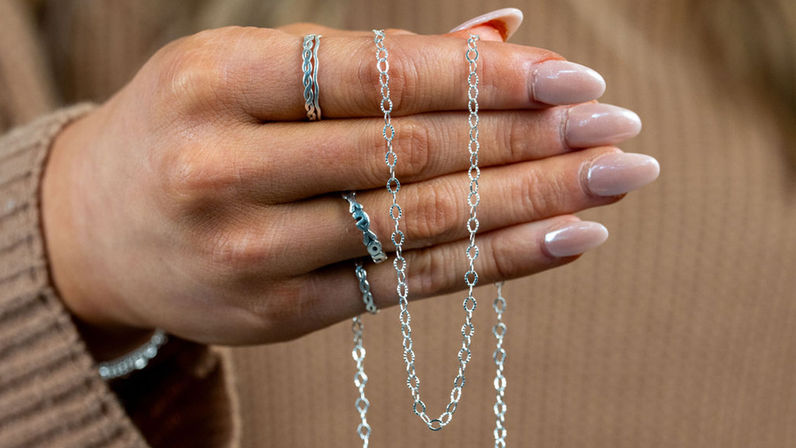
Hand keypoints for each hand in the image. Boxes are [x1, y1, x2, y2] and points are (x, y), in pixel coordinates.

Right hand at [42, 16, 655, 346]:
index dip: (486, 76)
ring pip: (420, 221)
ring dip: (533, 201)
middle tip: (619, 130)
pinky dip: (494, 260)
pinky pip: (406, 283)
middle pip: (412, 150)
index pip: (379, 74)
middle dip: (530, 139)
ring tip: (616, 181)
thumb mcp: (251, 70)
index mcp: (218, 80)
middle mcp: (228, 168)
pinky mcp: (280, 313)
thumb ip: (373, 61)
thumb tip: (504, 32)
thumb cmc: (187, 128)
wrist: (91, 231)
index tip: (574, 80)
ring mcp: (252, 252)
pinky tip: (567, 238)